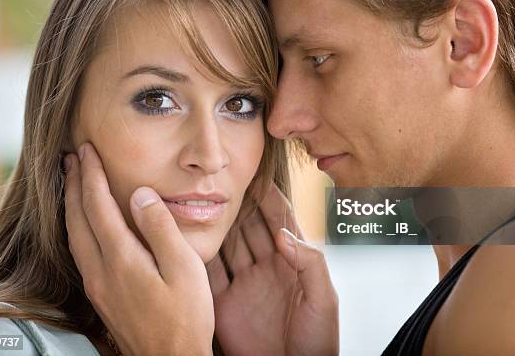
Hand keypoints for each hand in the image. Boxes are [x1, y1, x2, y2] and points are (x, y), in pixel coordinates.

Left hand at [64, 143, 213, 355]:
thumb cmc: (186, 316)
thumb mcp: (184, 267)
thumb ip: (160, 228)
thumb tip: (139, 193)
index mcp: (121, 258)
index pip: (97, 205)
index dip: (91, 175)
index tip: (86, 150)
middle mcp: (101, 269)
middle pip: (77, 218)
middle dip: (74, 184)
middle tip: (72, 158)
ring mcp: (98, 285)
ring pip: (74, 235)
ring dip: (71, 204)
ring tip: (73, 182)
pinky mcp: (101, 295)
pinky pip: (80, 250)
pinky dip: (77, 226)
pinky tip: (84, 224)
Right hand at [207, 183, 338, 355]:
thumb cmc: (318, 342)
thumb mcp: (324, 300)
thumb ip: (310, 263)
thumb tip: (283, 234)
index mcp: (294, 262)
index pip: (281, 220)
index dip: (269, 197)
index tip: (254, 175)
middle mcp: (267, 267)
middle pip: (250, 226)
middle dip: (238, 203)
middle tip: (221, 181)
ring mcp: (245, 284)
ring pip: (228, 245)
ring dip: (216, 224)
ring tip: (200, 201)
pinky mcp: (225, 303)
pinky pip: (210, 274)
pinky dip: (199, 256)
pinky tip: (190, 238)